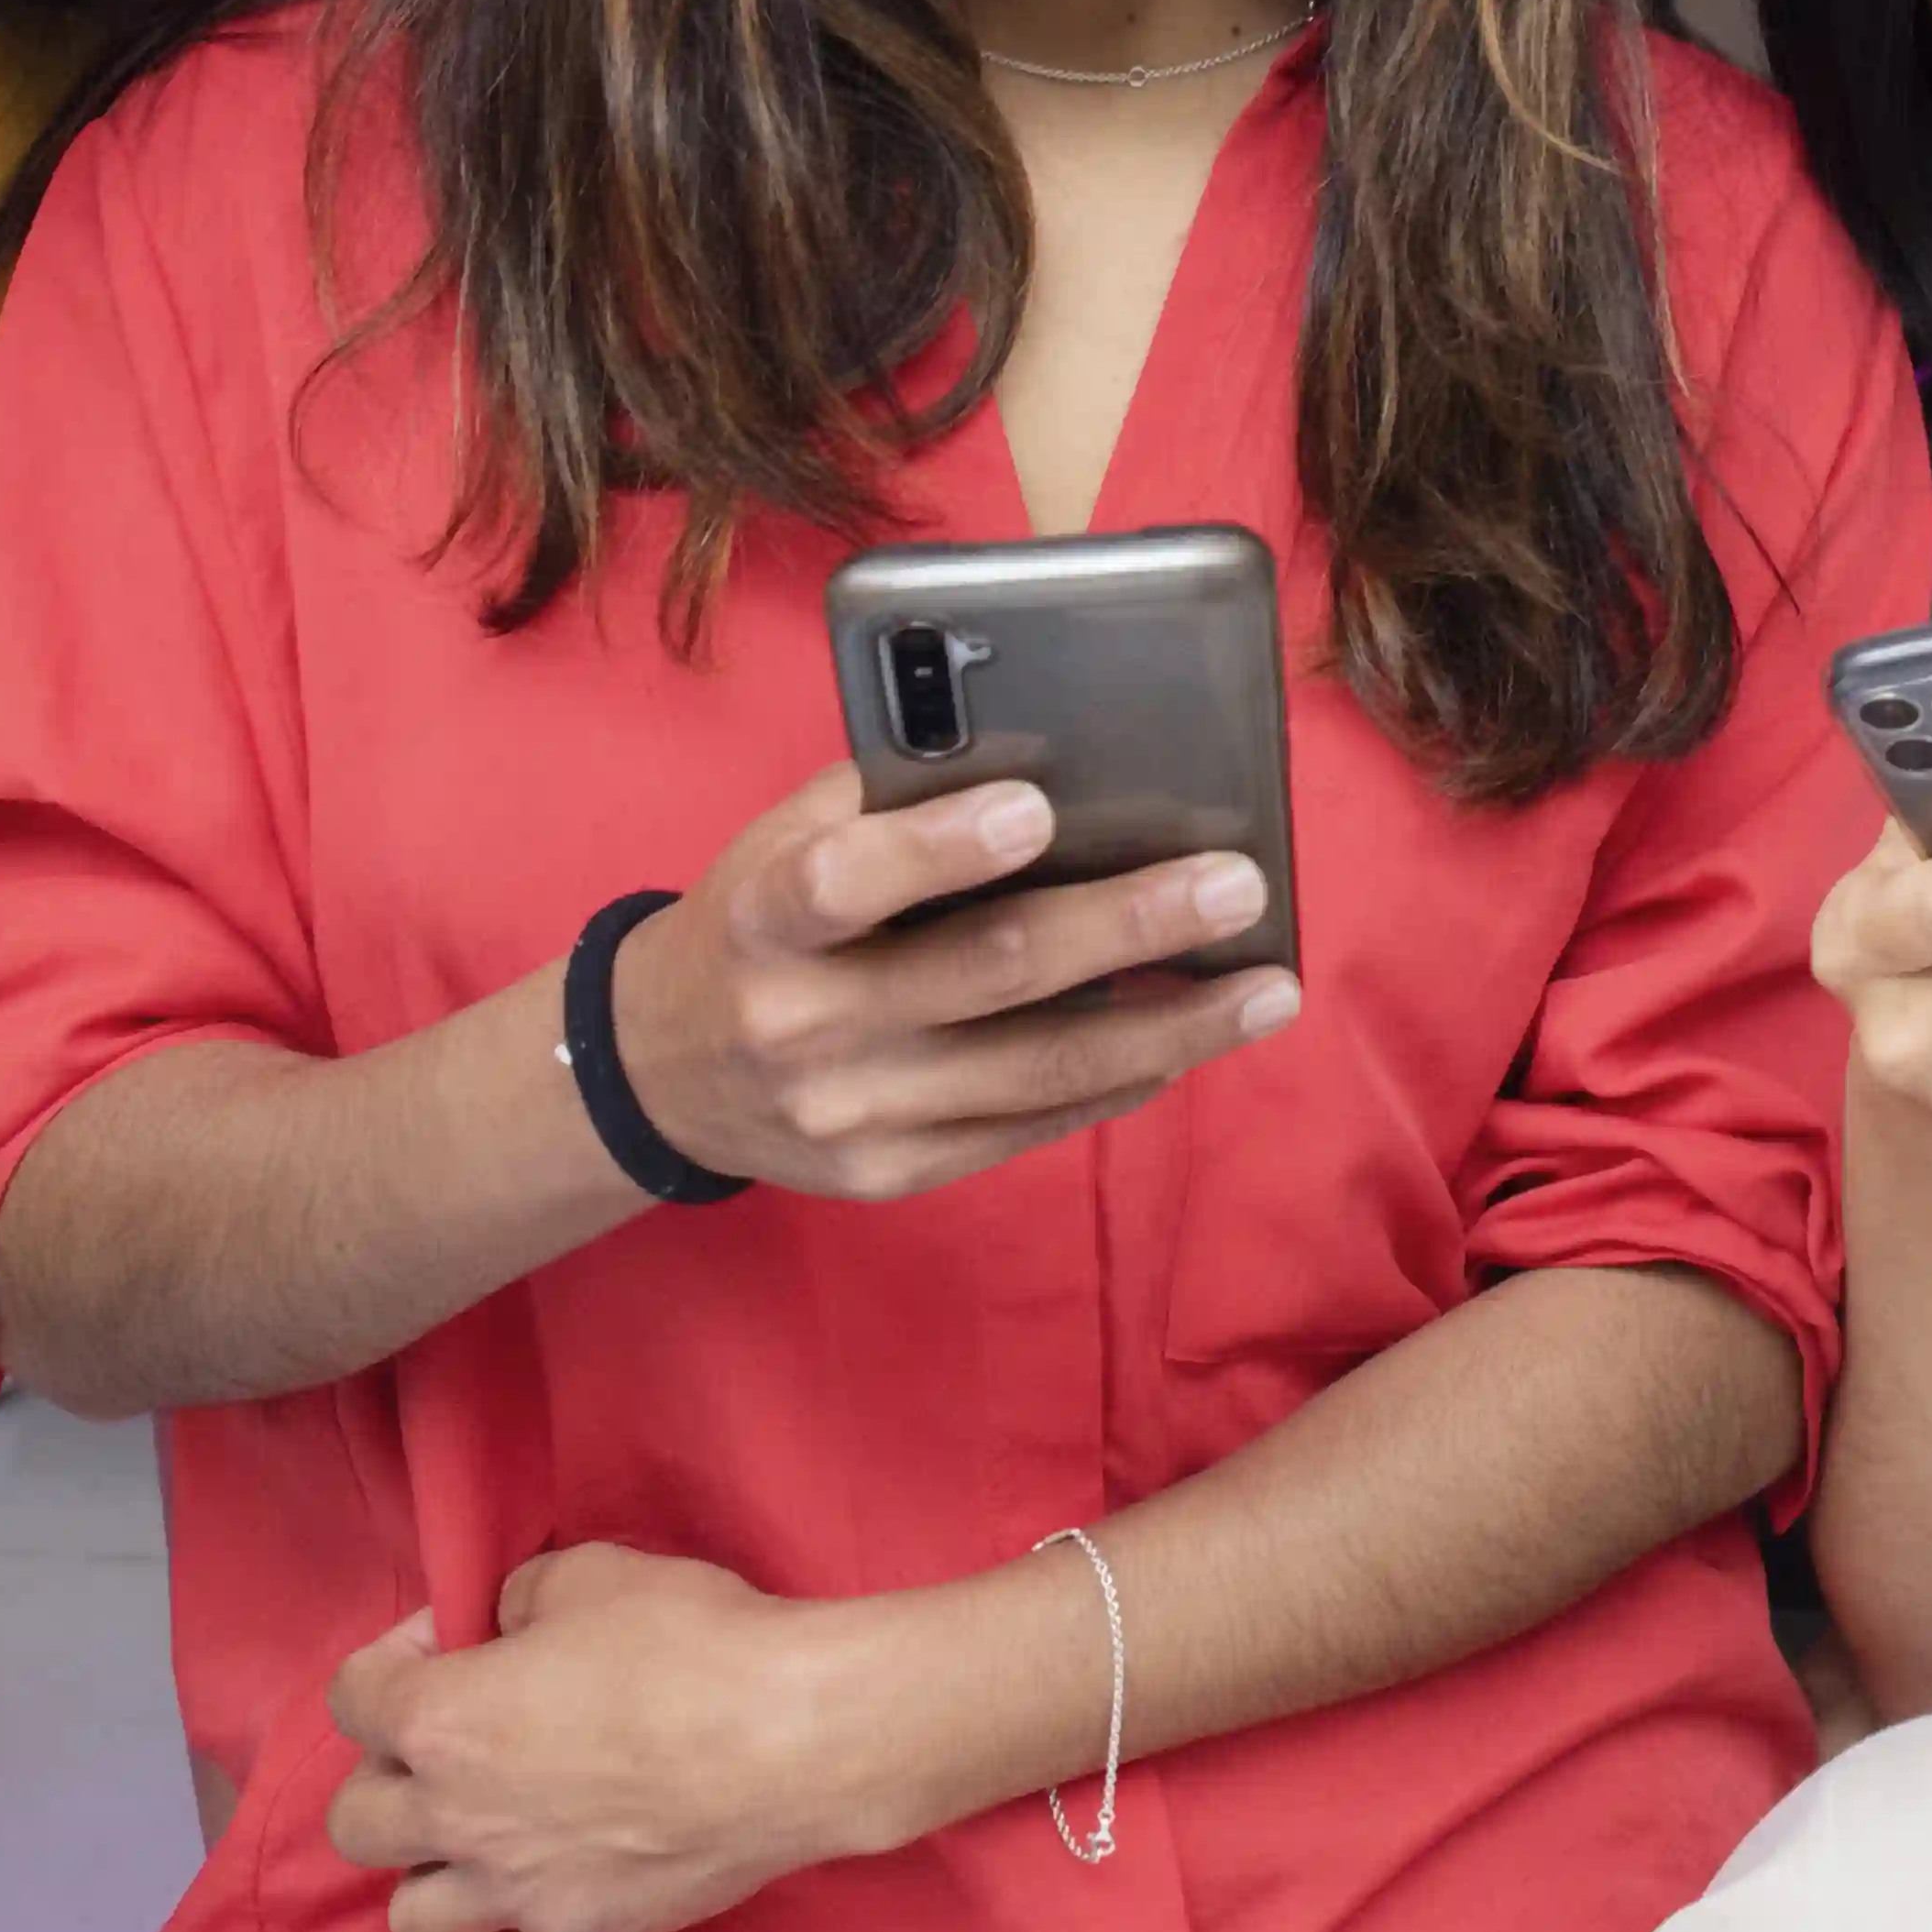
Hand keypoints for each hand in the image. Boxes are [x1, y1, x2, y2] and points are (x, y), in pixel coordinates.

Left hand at [326, 1544, 887, 1931]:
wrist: (792, 1739)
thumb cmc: (689, 1644)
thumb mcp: (590, 1575)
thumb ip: (520, 1600)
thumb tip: (508, 1626)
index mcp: (441, 1722)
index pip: (349, 1698)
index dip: (394, 1659)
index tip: (454, 1641)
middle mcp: (457, 1818)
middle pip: (356, 1823)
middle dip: (388, 1778)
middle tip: (452, 1749)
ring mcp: (516, 1892)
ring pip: (413, 1917)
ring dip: (435, 1875)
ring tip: (484, 1841)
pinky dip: (526, 1931)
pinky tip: (560, 1889)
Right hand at [603, 762, 1295, 1200]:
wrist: (664, 1071)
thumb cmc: (758, 917)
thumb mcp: (784, 838)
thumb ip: (894, 800)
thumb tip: (1059, 758)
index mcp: (764, 917)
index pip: (844, 880)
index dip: (940, 847)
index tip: (1038, 807)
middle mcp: (804, 1023)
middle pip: (986, 975)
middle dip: (1125, 927)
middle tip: (1237, 884)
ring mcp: (853, 1113)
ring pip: (1037, 1070)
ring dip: (1169, 1025)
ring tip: (1267, 986)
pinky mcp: (894, 1173)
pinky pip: (1031, 1126)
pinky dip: (1121, 1077)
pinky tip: (1192, 1034)